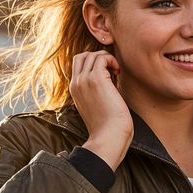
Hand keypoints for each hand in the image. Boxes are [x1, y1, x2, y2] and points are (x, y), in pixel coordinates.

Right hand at [69, 48, 132, 164]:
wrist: (109, 136)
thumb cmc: (108, 126)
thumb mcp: (96, 106)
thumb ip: (96, 92)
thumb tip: (111, 78)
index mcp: (74, 89)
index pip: (78, 65)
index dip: (94, 64)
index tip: (109, 74)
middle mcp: (76, 83)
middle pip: (82, 56)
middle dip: (99, 57)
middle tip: (112, 70)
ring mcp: (84, 80)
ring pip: (92, 55)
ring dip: (107, 59)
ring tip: (116, 72)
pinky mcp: (96, 79)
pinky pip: (102, 58)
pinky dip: (112, 60)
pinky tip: (118, 73)